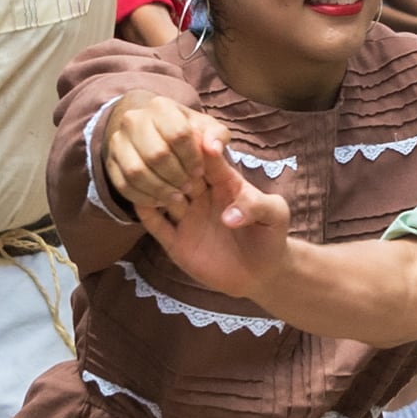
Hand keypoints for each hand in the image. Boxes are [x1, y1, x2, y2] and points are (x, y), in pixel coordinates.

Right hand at [115, 100, 292, 298]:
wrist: (260, 273)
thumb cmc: (270, 236)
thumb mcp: (275, 215)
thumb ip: (258, 205)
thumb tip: (230, 216)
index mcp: (224, 181)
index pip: (208, 159)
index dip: (200, 150)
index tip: (196, 144)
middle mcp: (200, 195)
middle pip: (179, 171)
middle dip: (176, 167)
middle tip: (179, 173)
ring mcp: (186, 217)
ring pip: (162, 194)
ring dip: (159, 188)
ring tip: (164, 191)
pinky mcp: (175, 241)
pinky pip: (155, 223)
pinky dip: (145, 212)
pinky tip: (141, 203)